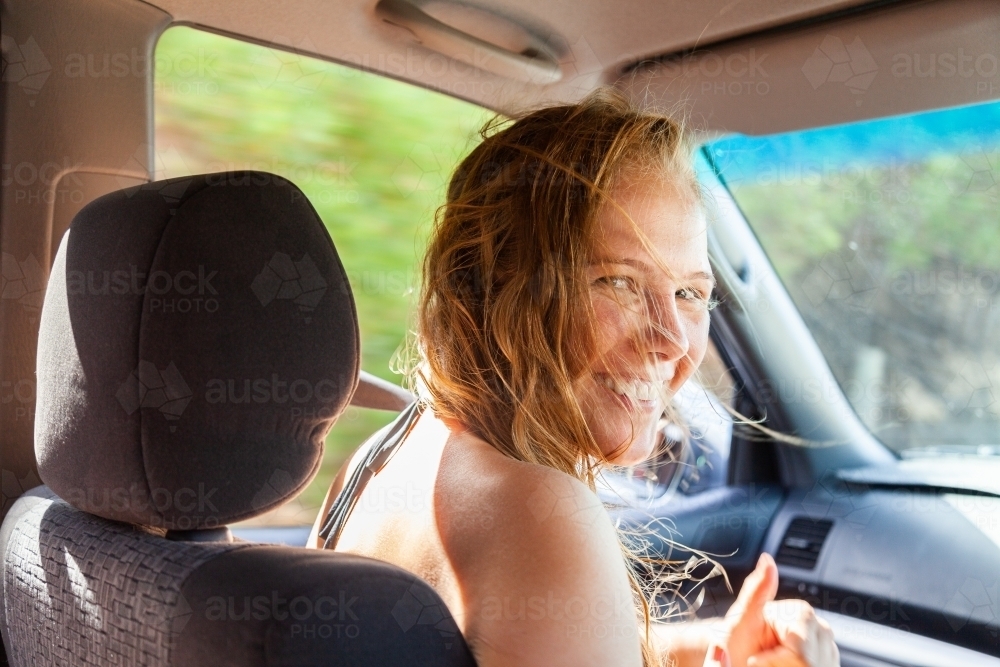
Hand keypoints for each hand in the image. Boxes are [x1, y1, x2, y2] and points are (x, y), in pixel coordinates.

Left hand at [702, 553, 838, 666]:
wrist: (736, 657)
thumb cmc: (737, 640)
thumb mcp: (740, 618)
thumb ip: (756, 591)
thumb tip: (767, 559)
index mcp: (801, 613)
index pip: (801, 653)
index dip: (776, 660)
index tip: (755, 657)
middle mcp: (820, 629)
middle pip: (812, 663)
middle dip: (785, 666)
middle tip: (763, 659)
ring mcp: (827, 649)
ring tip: (773, 662)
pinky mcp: (827, 662)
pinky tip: (784, 666)